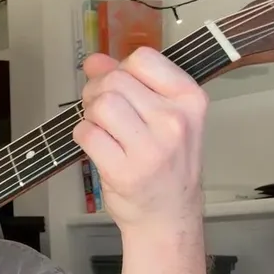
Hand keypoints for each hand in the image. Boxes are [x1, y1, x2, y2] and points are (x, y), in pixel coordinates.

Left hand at [73, 47, 208, 233]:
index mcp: (190, 99)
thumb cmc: (165, 163)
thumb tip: (94, 60)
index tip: (120, 87)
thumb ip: (129, 83)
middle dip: (97, 91)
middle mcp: (175, 121)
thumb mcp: (161, 116)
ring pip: (100, 105)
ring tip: (101, 129)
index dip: (120, 69)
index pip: (143, 58)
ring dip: (90, 114)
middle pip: (115, 80)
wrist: (168, 214)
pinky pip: (86, 133)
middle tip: (102, 111)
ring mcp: (151, 148)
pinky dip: (83, 136)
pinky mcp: (125, 171)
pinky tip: (97, 146)